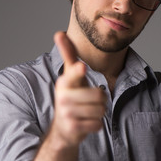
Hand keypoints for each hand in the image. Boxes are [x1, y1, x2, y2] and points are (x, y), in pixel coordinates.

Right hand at [52, 32, 106, 147]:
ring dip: (99, 112)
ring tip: (87, 112)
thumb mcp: (70, 76)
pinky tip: (86, 123)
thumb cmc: (71, 96)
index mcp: (64, 82)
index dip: (78, 72)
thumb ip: (68, 55)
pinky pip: (98, 124)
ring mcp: (66, 113)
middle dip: (100, 100)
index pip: (73, 74)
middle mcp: (62, 97)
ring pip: (101, 110)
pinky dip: (96, 124)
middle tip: (89, 102)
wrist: (63, 128)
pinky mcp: (72, 128)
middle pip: (100, 95)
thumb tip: (59, 32)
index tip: (82, 67)